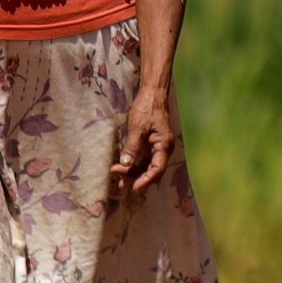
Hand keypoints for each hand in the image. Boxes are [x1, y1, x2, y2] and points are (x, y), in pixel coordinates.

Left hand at [110, 85, 182, 201]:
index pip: (157, 169)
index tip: (133, 188)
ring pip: (146, 167)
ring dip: (133, 173)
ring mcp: (157, 148)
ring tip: (117, 177)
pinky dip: (133, 165)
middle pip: (152, 171)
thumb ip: (132, 146)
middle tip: (120, 184)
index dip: (145, 180)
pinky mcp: (150, 145)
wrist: (152, 94)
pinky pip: (143, 160)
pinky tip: (122, 167)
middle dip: (137, 179)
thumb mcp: (138, 127)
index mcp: (164, 145)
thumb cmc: (147, 108)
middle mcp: (163, 149)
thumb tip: (125, 164)